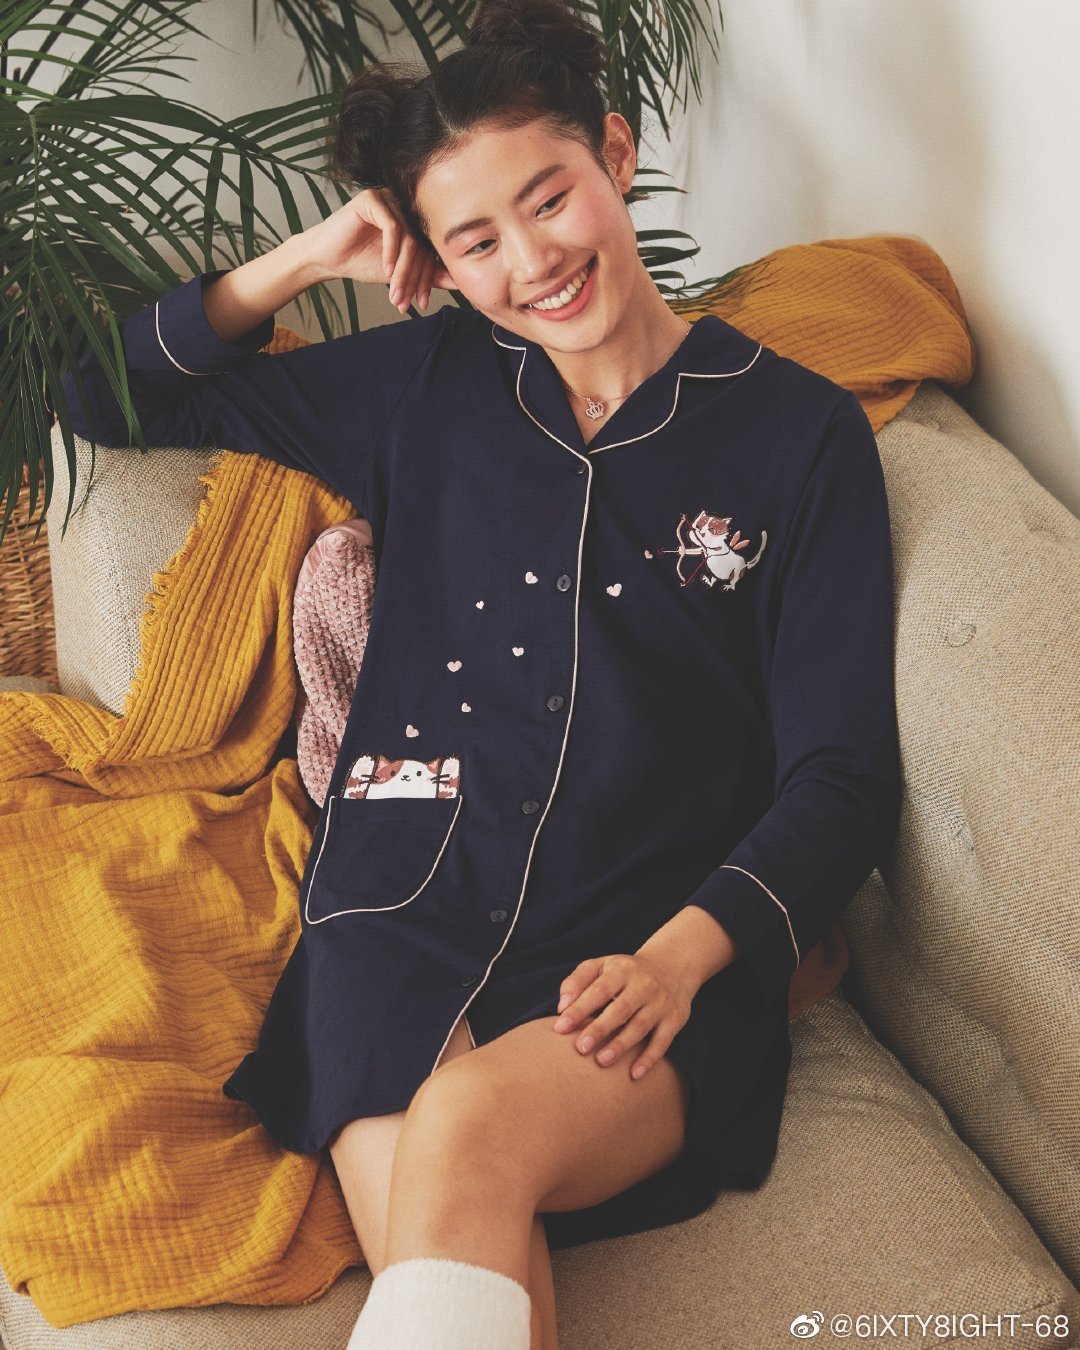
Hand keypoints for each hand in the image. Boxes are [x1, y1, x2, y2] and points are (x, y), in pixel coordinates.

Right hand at [297, 186, 453, 312]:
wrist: (329, 258)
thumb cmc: (363, 262)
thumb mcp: (402, 273)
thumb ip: (430, 274)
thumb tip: (462, 281)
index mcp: (415, 221)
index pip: (431, 249)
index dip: (429, 279)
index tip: (423, 303)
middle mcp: (405, 206)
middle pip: (423, 244)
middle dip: (415, 278)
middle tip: (407, 301)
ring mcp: (390, 199)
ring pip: (410, 238)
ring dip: (403, 270)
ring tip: (394, 291)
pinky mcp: (373, 199)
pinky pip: (392, 227)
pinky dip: (391, 252)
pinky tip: (385, 270)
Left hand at [551, 952, 693, 1080]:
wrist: (673, 966)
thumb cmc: (625, 972)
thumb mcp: (602, 965)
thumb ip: (577, 981)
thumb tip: (562, 1007)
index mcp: (622, 970)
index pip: (598, 990)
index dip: (579, 1009)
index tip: (560, 1028)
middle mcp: (643, 985)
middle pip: (620, 1009)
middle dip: (600, 1029)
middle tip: (581, 1048)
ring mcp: (660, 1003)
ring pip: (640, 1026)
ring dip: (621, 1045)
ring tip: (601, 1061)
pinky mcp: (674, 1020)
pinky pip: (662, 1042)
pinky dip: (649, 1058)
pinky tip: (634, 1074)